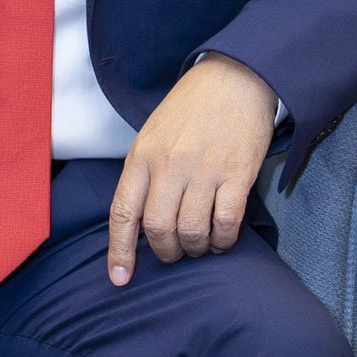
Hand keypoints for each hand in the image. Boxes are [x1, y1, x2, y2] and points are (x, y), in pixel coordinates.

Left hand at [107, 53, 277, 284]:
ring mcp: (204, 170)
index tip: (120, 279)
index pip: (123, 213)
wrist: (236, 77)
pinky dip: (223, 240)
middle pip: (157, 229)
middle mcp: (169, 164)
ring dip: (194, 249)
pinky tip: (222, 237)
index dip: (119, 251)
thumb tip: (138, 222)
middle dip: (165, 252)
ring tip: (199, 244)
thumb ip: (144, 173)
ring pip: (191, 232)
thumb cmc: (190, 108)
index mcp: (142, 155)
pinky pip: (226, 224)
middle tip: (174, 251)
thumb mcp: (153, 133)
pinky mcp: (237, 174)